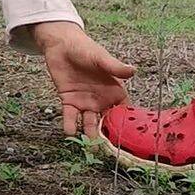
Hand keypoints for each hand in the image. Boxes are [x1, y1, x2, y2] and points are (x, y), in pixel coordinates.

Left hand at [30, 22, 136, 137]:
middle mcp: (101, 100)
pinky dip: (70, 125)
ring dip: (90, 134)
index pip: (122, 111)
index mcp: (114, 91)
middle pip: (107, 122)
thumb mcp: (101, 58)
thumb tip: (133, 70)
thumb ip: (115, 67)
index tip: (127, 135)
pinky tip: (70, 132)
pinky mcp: (68, 102)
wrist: (62, 45)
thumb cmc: (86, 49)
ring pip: (89, 123)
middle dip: (108, 136)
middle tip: (108, 149)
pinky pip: (70, 117)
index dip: (125, 122)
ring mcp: (85, 103)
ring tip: (90, 146)